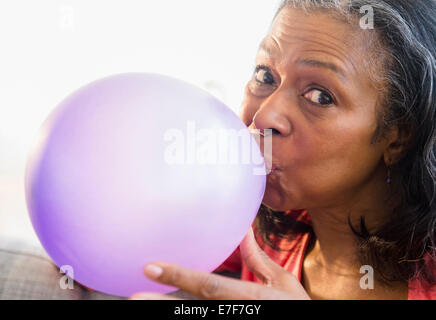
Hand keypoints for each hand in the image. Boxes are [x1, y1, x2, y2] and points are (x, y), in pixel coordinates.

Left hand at [130, 227, 310, 299]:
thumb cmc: (297, 308)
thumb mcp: (284, 283)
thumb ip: (259, 260)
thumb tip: (244, 229)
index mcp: (253, 297)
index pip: (210, 286)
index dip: (180, 275)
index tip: (151, 267)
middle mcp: (240, 313)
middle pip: (196, 310)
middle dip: (162, 306)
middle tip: (133, 298)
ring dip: (167, 314)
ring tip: (139, 305)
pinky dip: (188, 318)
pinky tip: (165, 309)